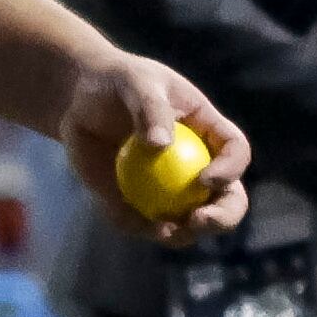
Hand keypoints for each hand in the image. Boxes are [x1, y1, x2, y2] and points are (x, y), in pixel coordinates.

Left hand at [52, 56, 251, 245]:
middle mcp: (197, 165)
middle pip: (227, 197)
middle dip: (222, 216)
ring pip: (189, 222)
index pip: (235, 152)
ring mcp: (168, 188)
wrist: (81, 100)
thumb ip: (150, 109)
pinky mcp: (135, 203)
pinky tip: (126, 218)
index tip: (205, 178)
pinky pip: (143, 224)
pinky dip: (139, 228)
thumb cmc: (118, 82)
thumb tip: (159, 145)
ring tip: (164, 231)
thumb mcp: (137, 83)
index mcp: (209, 132)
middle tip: (199, 219)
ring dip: (184, 234)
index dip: (230, 169)